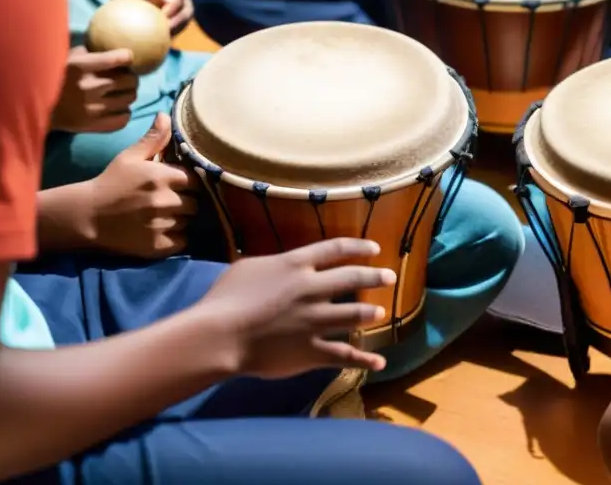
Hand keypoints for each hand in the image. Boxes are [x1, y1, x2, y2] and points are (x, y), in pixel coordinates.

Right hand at [53, 46, 137, 132]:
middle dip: (130, 77)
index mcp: (81, 67)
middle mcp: (90, 87)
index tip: (126, 58)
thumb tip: (108, 48)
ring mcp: (93, 108)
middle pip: (130, 80)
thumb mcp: (64, 57)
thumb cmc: (50, 77)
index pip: (116, 59)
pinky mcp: (93, 126)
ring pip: (129, 98)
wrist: (30, 107)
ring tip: (121, 93)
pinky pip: (123, 119)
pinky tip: (117, 108)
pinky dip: (124, 112)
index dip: (126, 57)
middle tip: (126, 78)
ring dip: (128, 94)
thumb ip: (86, 52)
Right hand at [81, 113, 197, 258]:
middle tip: (169, 202)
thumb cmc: (110, 183)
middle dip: (186, 202)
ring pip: (188, 222)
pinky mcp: (158, 246)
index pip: (194, 180)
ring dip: (180, 219)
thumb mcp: (130, 157)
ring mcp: (162, 225)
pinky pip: (182, 241)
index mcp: (162, 177)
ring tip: (162, 216)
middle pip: (195, 203)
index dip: (187, 183)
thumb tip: (166, 115)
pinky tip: (161, 230)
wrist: (86, 216)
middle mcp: (165, 201)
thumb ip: (153, 139)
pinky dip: (176, 237)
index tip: (177, 185)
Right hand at [198, 238, 395, 378]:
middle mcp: (312, 290)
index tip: (375, 249)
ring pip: (353, 315)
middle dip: (375, 277)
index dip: (358, 248)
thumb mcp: (249, 267)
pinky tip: (379, 362)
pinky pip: (344, 355)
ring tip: (380, 312)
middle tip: (390, 277)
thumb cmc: (225, 299)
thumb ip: (273, 264)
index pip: (335, 249)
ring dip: (370, 313)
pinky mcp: (311, 351)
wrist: (220, 335)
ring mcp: (314, 321)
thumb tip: (282, 263)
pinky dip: (364, 359)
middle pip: (352, 279)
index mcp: (295, 265)